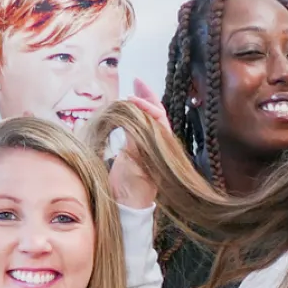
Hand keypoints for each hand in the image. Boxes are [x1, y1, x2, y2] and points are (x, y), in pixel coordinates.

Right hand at [110, 78, 171, 208]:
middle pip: (156, 115)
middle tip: (136, 81)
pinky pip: (139, 128)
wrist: (127, 207)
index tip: (131, 99)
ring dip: (142, 103)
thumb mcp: (134, 165)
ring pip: (148, 120)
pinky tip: (126, 108)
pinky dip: (134, 115)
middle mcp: (158, 146)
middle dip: (147, 96)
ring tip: (133, 88)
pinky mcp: (138, 151)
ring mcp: (149, 148)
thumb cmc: (132, 190)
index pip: (159, 119)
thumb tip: (137, 119)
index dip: (147, 106)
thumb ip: (137, 143)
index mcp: (161, 148)